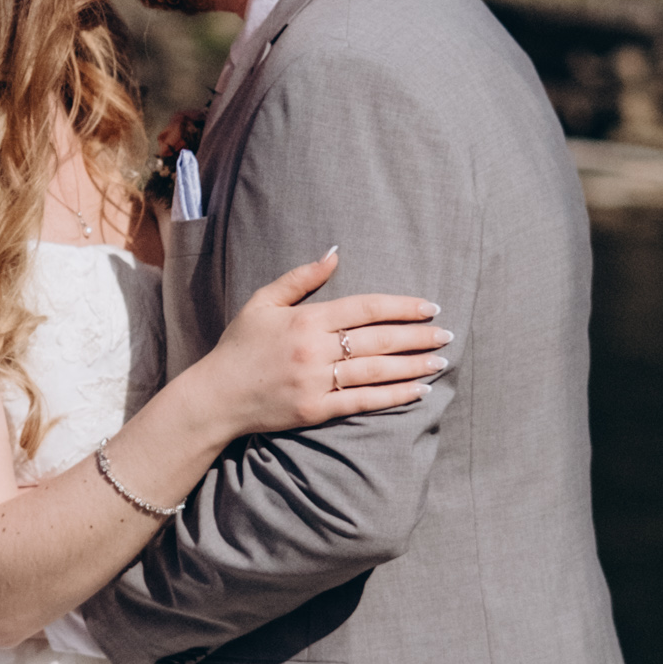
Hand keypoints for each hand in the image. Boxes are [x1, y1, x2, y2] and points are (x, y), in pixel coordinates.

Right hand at [203, 254, 449, 439]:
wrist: (216, 396)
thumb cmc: (239, 346)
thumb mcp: (263, 302)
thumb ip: (301, 278)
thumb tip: (335, 253)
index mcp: (306, 319)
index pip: (366, 308)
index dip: (402, 307)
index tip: (429, 307)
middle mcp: (315, 350)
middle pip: (379, 339)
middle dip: (417, 336)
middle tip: (446, 334)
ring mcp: (316, 382)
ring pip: (376, 372)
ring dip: (413, 366)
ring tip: (440, 361)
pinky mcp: (316, 410)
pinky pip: (363, 402)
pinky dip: (394, 396)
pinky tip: (418, 391)